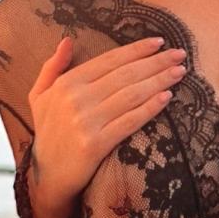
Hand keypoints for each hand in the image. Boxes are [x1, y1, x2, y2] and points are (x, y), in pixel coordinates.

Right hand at [27, 35, 187, 206]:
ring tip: (180, 72)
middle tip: (179, 54)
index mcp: (66, 84)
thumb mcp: (39, 96)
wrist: (47, 176)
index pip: (109, 60)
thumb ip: (51, 67)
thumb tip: (67, 40)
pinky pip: (129, 122)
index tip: (159, 42)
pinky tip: (167, 97)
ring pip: (131, 95)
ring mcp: (86, 122)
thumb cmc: (48, 133)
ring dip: (159, 80)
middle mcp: (76, 99)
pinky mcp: (96, 144)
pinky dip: (149, 108)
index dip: (136, 49)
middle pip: (125, 75)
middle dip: (156, 62)